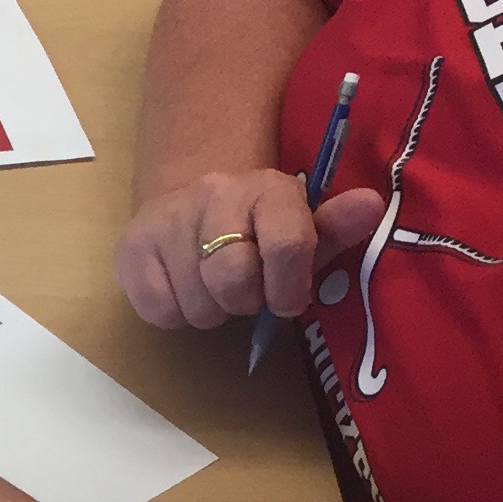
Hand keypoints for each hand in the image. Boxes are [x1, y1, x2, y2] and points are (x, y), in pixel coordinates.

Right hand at [116, 170, 385, 330]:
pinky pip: (159, 310)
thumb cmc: (257, 232)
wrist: (188, 208)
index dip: (288, 287)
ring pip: (196, 302)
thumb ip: (336, 226)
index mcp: (267, 188)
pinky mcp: (130, 247)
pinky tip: (183, 289)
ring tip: (213, 289)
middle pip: (232, 280)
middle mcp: (214, 193)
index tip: (286, 298)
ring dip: (210, 310)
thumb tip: (371, 204)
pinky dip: (175, 313)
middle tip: (244, 291)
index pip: (286, 244)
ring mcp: (166, 219)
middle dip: (244, 301)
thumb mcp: (304, 230)